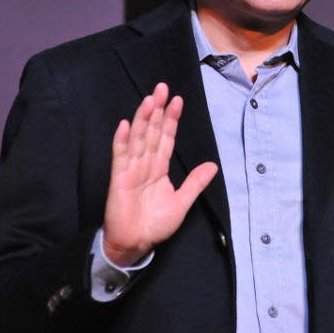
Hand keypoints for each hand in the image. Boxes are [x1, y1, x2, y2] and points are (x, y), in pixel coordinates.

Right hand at [102, 83, 217, 265]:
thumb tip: (213, 165)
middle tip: (162, 87)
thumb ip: (195, 183)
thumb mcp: (182, 202)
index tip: (178, 100)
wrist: (136, 244)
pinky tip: (125, 125)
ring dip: (143, 119)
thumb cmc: (155, 225)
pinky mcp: (119, 178)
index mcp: (159, 167)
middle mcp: (145, 163)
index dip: (171, 119)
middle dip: (157, 110)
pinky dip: (122, 140)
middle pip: (152, 131)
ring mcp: (131, 169)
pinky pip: (121, 156)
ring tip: (149, 100)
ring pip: (138, 138)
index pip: (166, 137)